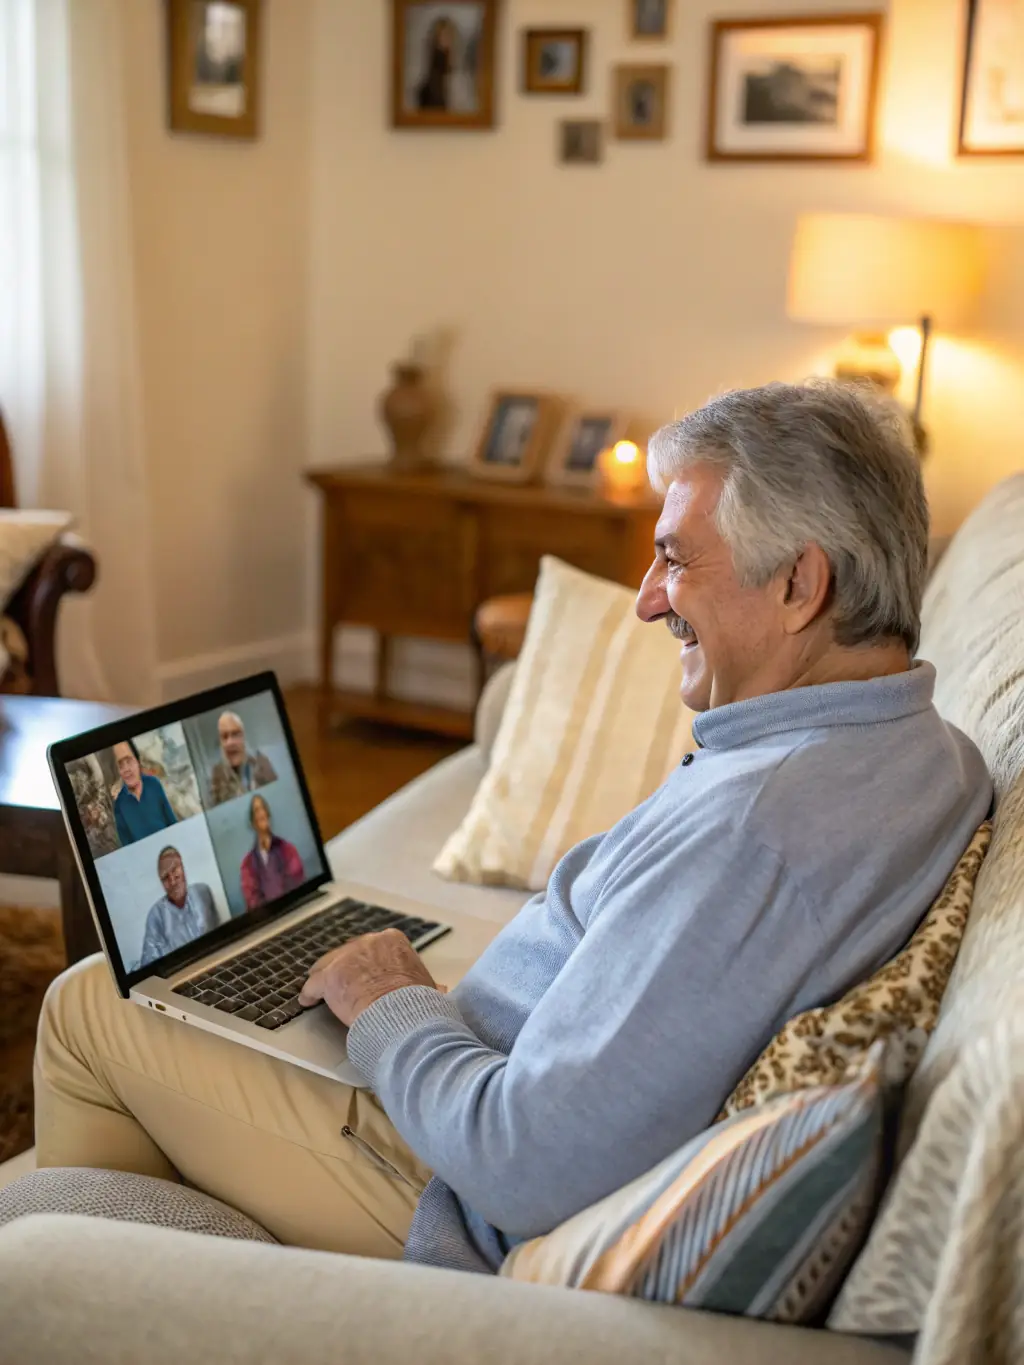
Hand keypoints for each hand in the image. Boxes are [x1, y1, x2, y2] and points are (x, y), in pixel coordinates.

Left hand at [298, 929, 437, 1026]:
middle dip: (345, 968)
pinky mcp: (330, 976)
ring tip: (320, 991)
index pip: (372, 947)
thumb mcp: (426, 984)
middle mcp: (367, 942)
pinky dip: (310, 993)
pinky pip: (314, 985)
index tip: (366, 974)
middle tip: (344, 984)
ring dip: (325, 978)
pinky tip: (307, 1000)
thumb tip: (442, 989)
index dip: (366, 962)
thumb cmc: (418, 1001)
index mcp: (392, 940)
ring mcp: (346, 957)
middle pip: (348, 953)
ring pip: (328, 966)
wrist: (402, 1013)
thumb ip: (426, 983)